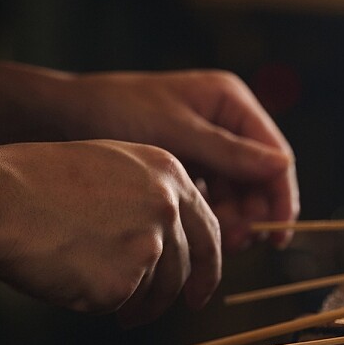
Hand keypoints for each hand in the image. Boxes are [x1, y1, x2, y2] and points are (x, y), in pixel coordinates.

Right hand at [0, 140, 220, 325]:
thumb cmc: (35, 181)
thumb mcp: (108, 167)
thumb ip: (147, 198)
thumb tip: (167, 242)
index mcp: (167, 173)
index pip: (207, 228)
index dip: (208, 263)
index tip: (200, 288)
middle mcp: (167, 208)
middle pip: (186, 266)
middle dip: (179, 294)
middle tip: (170, 310)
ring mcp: (148, 246)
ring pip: (154, 290)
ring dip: (134, 302)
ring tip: (91, 288)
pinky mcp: (122, 283)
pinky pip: (117, 302)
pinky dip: (95, 299)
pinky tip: (67, 276)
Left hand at [68, 69, 297, 251]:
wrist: (62, 115)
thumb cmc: (116, 109)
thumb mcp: (176, 132)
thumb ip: (229, 152)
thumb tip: (281, 166)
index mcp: (229, 101)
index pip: (274, 154)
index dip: (281, 196)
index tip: (278, 234)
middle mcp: (225, 122)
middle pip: (259, 178)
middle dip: (252, 213)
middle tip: (237, 243)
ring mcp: (208, 146)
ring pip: (237, 193)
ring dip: (233, 220)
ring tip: (217, 241)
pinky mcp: (189, 166)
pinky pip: (212, 197)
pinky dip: (211, 217)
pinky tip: (198, 235)